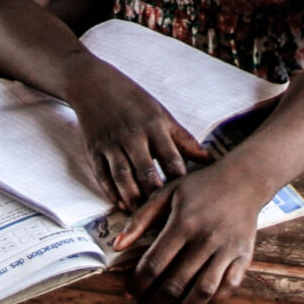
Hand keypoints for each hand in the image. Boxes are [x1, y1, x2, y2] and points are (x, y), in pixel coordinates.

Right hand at [63, 60, 206, 208]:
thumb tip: (210, 161)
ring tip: (143, 216)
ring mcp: (111, 144)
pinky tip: (121, 205)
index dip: (180, 182)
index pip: (171, 159)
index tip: (190, 201)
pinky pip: (102, 176)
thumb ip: (183, 139)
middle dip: (156, 196)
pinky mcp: (93, 150)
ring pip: (123, 177)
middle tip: (167, 219)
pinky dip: (111, 193)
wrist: (93, 85)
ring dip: (133, 199)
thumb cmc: (134, 101)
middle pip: (146, 172)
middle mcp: (132, 136)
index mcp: (153, 125)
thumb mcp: (161, 114)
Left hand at [117, 160, 263, 303]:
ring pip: (203, 290)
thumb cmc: (200, 187)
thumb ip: (140, 219)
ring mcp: (226, 249)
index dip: (138, 283)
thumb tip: (117, 246)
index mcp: (183, 222)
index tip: (130, 292)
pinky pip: (229, 287)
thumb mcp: (167, 193)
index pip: (154, 263)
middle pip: (176, 282)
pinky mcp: (243, 256)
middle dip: (156, 301)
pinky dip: (213, 302)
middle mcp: (206, 238)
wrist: (243, 179)